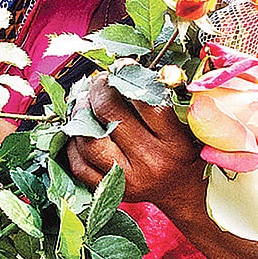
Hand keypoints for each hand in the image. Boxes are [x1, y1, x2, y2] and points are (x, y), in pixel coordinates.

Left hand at [65, 72, 206, 215]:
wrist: (183, 191)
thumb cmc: (182, 151)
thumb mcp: (183, 125)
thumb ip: (159, 99)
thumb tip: (123, 70)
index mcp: (174, 141)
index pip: (145, 101)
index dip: (126, 76)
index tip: (121, 67)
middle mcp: (151, 160)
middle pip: (110, 114)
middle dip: (98, 89)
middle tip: (98, 81)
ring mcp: (128, 178)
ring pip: (88, 139)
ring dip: (80, 114)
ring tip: (83, 102)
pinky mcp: (111, 189)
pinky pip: (80, 164)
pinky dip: (73, 144)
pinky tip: (79, 131)